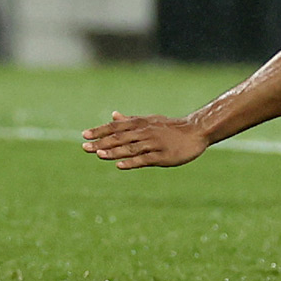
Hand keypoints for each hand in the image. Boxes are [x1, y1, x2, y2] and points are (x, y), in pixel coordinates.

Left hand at [82, 111, 208, 168]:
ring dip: (114, 151)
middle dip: (101, 143)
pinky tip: (119, 165)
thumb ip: (130, 120)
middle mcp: (145, 132)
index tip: (84, 135)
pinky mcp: (162, 156)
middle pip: (120, 137)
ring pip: (130, 148)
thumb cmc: (170, 127)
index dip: (100, 131)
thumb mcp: (149, 120)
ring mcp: (154, 144)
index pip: (116, 126)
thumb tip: (113, 115)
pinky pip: (144, 159)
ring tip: (98, 154)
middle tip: (84, 148)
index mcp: (141, 124)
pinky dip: (131, 162)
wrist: (196, 131)